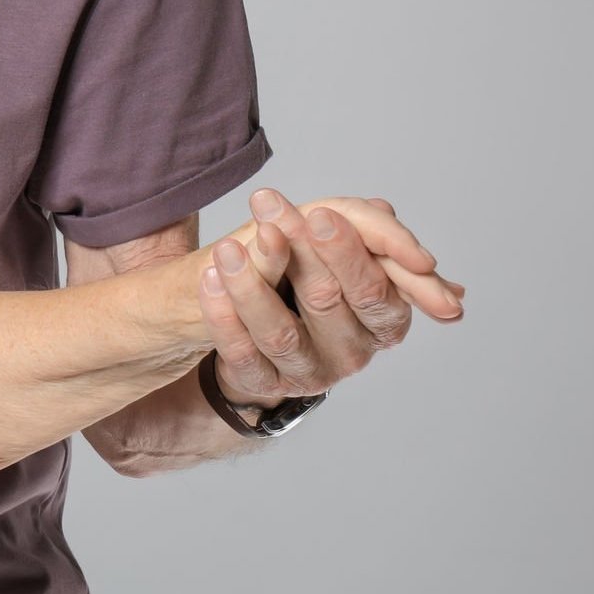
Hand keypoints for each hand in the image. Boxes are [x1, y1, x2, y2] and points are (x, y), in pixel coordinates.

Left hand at [201, 189, 464, 407]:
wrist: (268, 331)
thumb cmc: (311, 279)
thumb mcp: (337, 248)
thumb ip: (363, 228)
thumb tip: (380, 209)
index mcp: (384, 319)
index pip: (373, 287)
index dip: (348, 252)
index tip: (318, 214)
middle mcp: (353, 352)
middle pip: (328, 302)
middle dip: (299, 256)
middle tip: (270, 220)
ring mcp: (310, 373)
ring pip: (280, 333)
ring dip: (250, 288)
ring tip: (226, 249)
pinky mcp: (267, 384)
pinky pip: (242, 353)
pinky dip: (224, 316)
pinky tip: (210, 280)